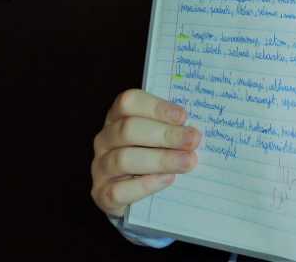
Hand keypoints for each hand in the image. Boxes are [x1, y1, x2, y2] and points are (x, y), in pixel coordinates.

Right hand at [91, 89, 200, 217]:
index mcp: (117, 117)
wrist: (130, 193)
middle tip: (192, 140)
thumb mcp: (159, 137)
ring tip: (186, 162)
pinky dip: (146, 185)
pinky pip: (120, 190)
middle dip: (165, 134)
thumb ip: (172, 128)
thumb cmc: (150, 155)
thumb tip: (196, 131)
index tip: (183, 116)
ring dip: (160, 160)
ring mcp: (100, 167)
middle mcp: (105, 139)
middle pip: (129, 129)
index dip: (156, 107)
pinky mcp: (102, 194)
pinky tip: (167, 179)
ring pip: (124, 158)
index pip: (128, 102)